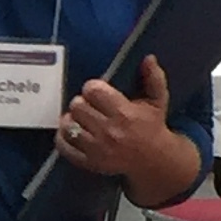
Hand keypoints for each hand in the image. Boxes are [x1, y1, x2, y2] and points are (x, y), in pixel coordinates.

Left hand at [59, 56, 174, 178]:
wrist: (154, 160)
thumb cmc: (152, 126)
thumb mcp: (158, 101)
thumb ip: (154, 78)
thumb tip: (148, 58)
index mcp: (124, 113)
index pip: (93, 90)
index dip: (92, 88)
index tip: (97, 92)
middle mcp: (109, 131)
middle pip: (77, 106)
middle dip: (82, 102)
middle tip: (89, 106)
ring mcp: (97, 148)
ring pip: (68, 125)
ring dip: (71, 119)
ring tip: (79, 118)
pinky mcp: (89, 162)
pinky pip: (64, 147)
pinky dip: (62, 137)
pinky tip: (69, 132)